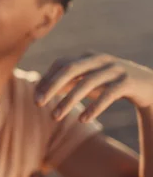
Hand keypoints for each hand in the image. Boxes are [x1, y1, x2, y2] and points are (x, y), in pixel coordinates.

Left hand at [35, 52, 152, 122]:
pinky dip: (94, 107)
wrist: (150, 85)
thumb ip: (67, 83)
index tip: (35, 97)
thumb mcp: (88, 81)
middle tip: (38, 104)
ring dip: (69, 101)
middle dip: (52, 86)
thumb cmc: (110, 83)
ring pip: (87, 83)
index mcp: (88, 57)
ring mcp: (115, 69)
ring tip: (55, 117)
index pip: (61, 63)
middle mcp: (100, 59)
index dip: (46, 79)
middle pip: (70, 68)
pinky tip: (83, 120)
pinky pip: (108, 94)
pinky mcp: (128, 82)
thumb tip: (39, 90)